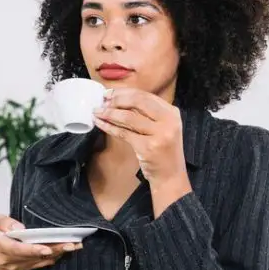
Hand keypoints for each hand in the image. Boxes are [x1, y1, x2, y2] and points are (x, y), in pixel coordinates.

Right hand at [0, 214, 81, 269]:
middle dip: (53, 250)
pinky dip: (56, 257)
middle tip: (70, 244)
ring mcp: (21, 266)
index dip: (32, 250)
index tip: (45, 248)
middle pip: (35, 256)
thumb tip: (19, 228)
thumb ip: (3, 222)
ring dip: (59, 253)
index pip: (17, 250)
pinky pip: (44, 263)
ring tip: (75, 245)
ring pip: (42, 260)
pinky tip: (68, 250)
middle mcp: (10, 260)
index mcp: (0, 247)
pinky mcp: (29, 268)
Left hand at [92, 88, 191, 215]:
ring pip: (128, 117)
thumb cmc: (163, 151)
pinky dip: (109, 127)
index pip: (145, 95)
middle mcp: (168, 121)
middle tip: (102, 101)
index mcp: (171, 112)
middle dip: (116, 99)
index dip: (124, 92)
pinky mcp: (148, 147)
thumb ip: (147, 114)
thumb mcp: (162, 128)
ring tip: (97, 111)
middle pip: (137, 102)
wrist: (170, 176)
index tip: (109, 93)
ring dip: (109, 113)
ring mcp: (159, 134)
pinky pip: (123, 133)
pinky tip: (100, 124)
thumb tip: (118, 99)